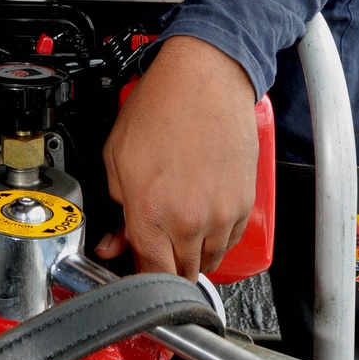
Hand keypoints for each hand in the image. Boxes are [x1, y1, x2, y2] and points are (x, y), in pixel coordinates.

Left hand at [98, 36, 257, 279]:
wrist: (205, 80)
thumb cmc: (160, 107)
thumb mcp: (116, 156)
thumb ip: (115, 207)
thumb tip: (114, 242)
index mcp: (151, 212)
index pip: (151, 274)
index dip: (142, 279)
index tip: (138, 272)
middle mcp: (189, 221)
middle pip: (182, 274)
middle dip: (166, 267)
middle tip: (157, 246)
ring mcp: (221, 215)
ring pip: (208, 261)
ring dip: (193, 255)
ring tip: (180, 228)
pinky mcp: (244, 204)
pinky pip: (230, 241)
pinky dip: (217, 238)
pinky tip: (202, 217)